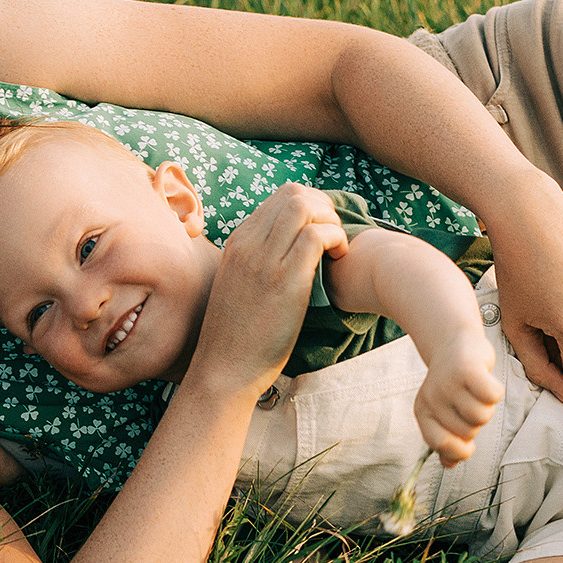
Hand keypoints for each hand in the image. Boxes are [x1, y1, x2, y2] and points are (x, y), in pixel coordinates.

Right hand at [190, 184, 347, 394]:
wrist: (224, 368)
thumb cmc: (235, 337)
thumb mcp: (238, 287)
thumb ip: (257, 263)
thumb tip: (286, 252)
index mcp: (238, 243)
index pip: (278, 198)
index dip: (310, 207)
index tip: (321, 231)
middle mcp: (249, 244)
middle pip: (293, 193)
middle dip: (323, 207)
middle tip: (333, 236)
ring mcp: (265, 260)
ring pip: (304, 206)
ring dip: (330, 220)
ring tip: (336, 247)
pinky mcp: (284, 280)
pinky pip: (317, 235)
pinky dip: (336, 239)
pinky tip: (338, 260)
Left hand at [414, 333, 503, 467]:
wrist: (455, 341)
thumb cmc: (453, 383)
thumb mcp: (444, 411)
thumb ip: (446, 439)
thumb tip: (450, 465)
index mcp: (423, 411)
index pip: (440, 444)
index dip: (458, 450)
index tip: (468, 445)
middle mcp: (432, 398)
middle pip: (468, 432)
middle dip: (476, 422)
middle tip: (470, 401)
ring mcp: (448, 383)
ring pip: (481, 416)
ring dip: (487, 407)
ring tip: (476, 391)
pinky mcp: (467, 369)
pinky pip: (492, 396)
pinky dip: (495, 391)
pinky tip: (486, 381)